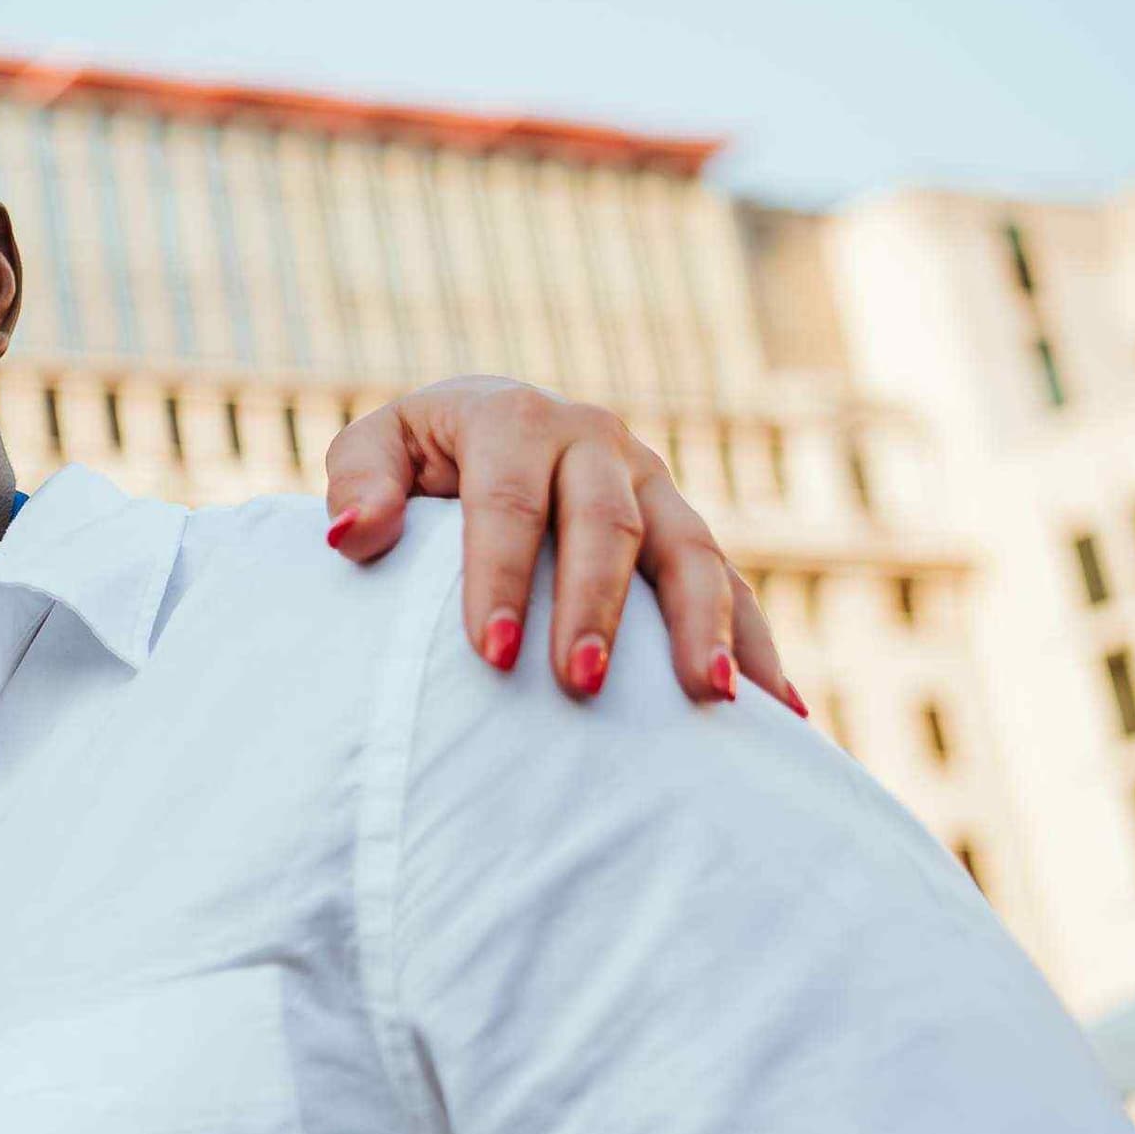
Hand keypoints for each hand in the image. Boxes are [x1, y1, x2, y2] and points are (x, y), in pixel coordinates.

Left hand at [324, 376, 797, 711]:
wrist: (496, 424)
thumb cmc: (423, 454)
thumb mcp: (376, 447)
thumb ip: (360, 482)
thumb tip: (352, 534)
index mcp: (515, 418)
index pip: (508, 502)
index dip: (501, 577)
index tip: (490, 654)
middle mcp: (595, 441)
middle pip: (607, 526)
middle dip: (595, 608)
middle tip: (577, 685)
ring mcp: (652, 484)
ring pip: (693, 551)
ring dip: (705, 626)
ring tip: (713, 698)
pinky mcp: (684, 528)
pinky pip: (732, 586)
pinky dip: (758, 646)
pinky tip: (781, 715)